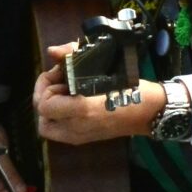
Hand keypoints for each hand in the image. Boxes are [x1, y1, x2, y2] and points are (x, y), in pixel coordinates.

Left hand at [32, 42, 163, 144]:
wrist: (150, 112)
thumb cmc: (130, 88)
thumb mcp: (102, 69)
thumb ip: (73, 58)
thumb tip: (52, 51)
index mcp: (81, 110)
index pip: (44, 105)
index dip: (46, 86)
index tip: (60, 73)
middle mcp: (76, 128)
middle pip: (41, 117)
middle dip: (45, 96)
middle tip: (59, 82)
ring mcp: (79, 137)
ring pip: (47, 127)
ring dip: (50, 108)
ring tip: (64, 93)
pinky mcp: (83, 139)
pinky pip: (59, 131)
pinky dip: (58, 117)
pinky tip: (70, 102)